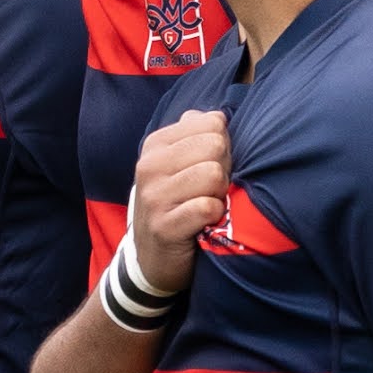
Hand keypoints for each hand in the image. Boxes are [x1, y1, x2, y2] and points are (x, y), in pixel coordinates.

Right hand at [119, 109, 232, 291]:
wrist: (152, 257)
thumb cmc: (176, 203)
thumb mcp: (178, 164)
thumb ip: (197, 134)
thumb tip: (219, 115)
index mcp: (156, 144)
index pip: (212, 123)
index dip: (223, 145)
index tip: (209, 166)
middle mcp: (149, 166)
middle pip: (215, 146)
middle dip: (223, 168)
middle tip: (210, 189)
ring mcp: (154, 197)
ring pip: (213, 174)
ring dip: (219, 193)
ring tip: (206, 204)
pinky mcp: (164, 226)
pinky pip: (208, 207)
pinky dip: (215, 216)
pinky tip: (204, 223)